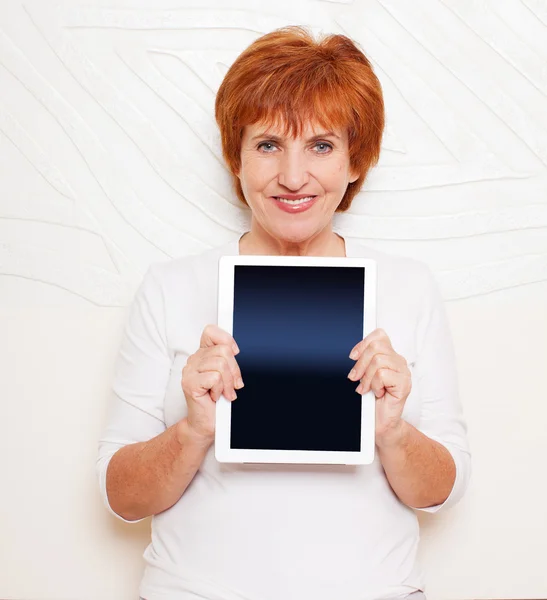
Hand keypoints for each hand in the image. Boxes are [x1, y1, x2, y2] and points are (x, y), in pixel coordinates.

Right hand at [181, 324, 243, 441]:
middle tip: (233, 385)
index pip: (211, 332)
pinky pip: (215, 378)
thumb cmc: (217, 402)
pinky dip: (220, 389)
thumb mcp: (226, 376)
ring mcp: (189, 372)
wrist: (205, 424)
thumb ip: (227, 361)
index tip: (235, 352)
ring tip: (225, 393)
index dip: (226, 339)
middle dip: (234, 370)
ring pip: (220, 364)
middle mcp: (194, 360)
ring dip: (228, 382)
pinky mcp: (190, 384)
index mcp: (202, 355)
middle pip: (223, 350)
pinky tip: (215, 396)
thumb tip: (235, 351)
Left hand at [347, 328, 411, 443]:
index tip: (352, 356)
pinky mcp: (404, 383)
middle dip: (360, 363)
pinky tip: (378, 393)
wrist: (380, 422)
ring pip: (378, 361)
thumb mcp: (365, 376)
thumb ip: (364, 361)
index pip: (379, 335)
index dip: (363, 343)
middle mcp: (399, 361)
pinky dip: (375, 385)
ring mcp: (404, 372)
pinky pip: (382, 374)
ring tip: (367, 388)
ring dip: (367, 377)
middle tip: (355, 378)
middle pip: (376, 346)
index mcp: (390, 356)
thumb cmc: (372, 400)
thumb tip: (354, 353)